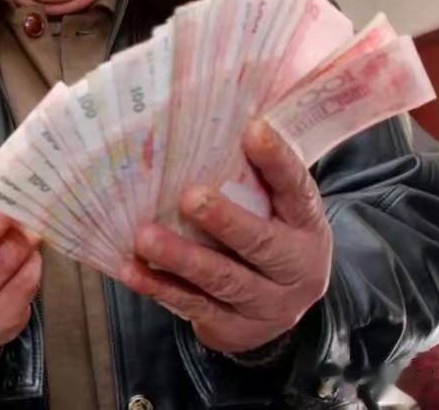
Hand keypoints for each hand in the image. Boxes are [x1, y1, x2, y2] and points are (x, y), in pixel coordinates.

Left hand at [121, 119, 331, 352]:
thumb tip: (225, 111)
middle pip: (261, 244)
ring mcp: (266, 303)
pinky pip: (193, 306)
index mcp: (306, 225)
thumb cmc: (269, 234)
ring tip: (144, 237)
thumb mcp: (277, 207)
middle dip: (225, 221)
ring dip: (181, 258)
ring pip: (223, 280)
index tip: (253, 130)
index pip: (297, 188)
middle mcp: (295, 267)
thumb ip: (256, 172)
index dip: (277, 160)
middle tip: (190, 198)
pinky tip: (131, 270)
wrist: (282, 308)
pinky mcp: (232, 327)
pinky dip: (159, 287)